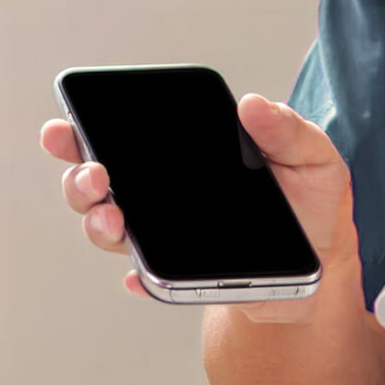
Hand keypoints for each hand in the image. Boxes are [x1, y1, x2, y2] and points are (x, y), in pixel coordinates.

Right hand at [40, 95, 359, 323]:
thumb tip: (252, 104)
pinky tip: (140, 277)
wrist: (318, 265)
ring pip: (108, 229)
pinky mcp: (176, 277)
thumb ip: (286, 129)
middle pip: (96, 184)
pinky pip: (148, 279)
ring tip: (116, 222)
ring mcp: (161, 236)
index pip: (120, 135)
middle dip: (81, 179)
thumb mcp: (311, 158)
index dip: (82, 130)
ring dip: (99, 225)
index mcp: (181, 151)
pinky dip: (140, 278)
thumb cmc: (309, 202)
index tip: (66, 128)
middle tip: (98, 177)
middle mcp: (157, 192)